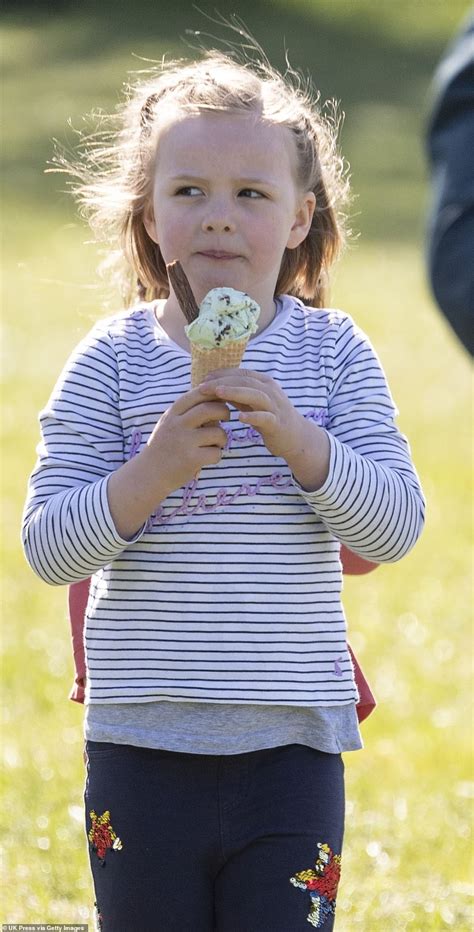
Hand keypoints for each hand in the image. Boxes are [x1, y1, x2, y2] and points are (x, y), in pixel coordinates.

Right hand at [146, 387, 230, 493]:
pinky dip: (216, 455)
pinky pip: (216, 453)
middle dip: (224, 411)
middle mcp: (177, 424)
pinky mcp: (191, 459)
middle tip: (225, 418)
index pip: (198, 393)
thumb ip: (188, 410)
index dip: (215, 393)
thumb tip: (217, 398)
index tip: (221, 400)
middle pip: (210, 408)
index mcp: (173, 413)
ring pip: (218, 432)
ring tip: (216, 443)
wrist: (149, 473)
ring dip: (222, 438)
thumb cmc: (165, 446)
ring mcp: (184, 442)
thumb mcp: (170, 422)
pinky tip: (208, 458)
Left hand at [199, 369, 329, 489]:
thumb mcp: (252, 403)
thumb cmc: (270, 418)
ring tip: (218, 393)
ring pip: (255, 395)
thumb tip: (214, 387)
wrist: (295, 437)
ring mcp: (275, 406)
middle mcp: (270, 391)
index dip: (222, 374)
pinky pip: (265, 417)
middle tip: (203, 386)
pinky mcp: (278, 423)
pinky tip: (240, 417)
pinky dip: (253, 416)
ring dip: (236, 393)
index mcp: (263, 383)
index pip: (241, 374)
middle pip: (245, 381)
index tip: (203, 378)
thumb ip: (237, 395)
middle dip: (223, 382)